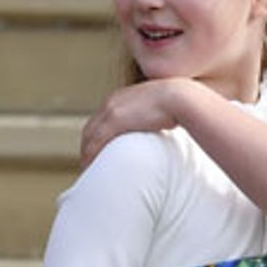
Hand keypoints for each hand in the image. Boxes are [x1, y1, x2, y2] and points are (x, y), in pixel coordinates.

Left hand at [80, 79, 200, 166]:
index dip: (97, 135)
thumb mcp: (164, 108)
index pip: (101, 119)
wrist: (180, 97)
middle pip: (91, 127)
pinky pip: (96, 141)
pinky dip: (90, 154)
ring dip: (86, 152)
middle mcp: (112, 102)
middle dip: (87, 145)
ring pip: (89, 135)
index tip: (98, 150)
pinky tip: (90, 166)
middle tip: (88, 163)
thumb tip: (168, 128)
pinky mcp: (115, 120)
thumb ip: (158, 117)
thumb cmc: (181, 104)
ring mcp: (111, 110)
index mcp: (122, 98)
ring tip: (88, 168)